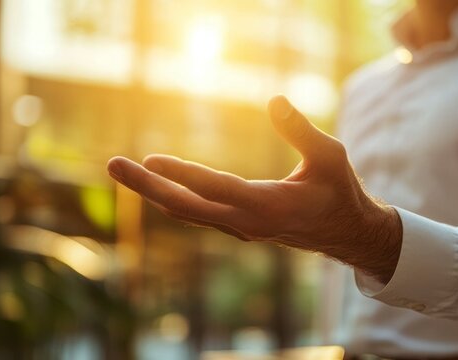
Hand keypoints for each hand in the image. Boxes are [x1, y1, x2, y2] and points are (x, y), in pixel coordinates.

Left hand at [107, 95, 401, 282]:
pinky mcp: (237, 227)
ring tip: (122, 169)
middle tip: (112, 165)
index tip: (151, 158)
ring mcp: (240, 229)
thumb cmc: (340, 190)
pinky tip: (154, 183)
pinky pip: (196, 213)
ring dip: (153, 191)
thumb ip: (301, 130)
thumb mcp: (330, 155)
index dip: (185, 174)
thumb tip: (274, 100)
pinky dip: (172, 196)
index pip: (219, 190)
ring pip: (187, 211)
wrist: (345, 233)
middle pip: (186, 207)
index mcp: (270, 207)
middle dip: (148, 186)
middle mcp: (248, 223)